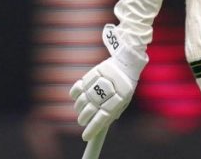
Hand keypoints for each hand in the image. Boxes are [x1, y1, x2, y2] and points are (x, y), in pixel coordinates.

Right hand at [70, 25, 146, 140]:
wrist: (125, 63)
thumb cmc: (126, 84)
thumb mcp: (124, 100)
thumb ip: (114, 112)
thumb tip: (102, 126)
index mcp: (116, 102)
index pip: (100, 120)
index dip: (91, 130)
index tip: (85, 137)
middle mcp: (103, 94)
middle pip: (88, 112)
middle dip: (83, 120)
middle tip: (82, 121)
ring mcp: (95, 85)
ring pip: (80, 103)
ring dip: (79, 109)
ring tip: (82, 109)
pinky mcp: (88, 77)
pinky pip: (76, 89)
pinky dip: (75, 95)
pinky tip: (79, 96)